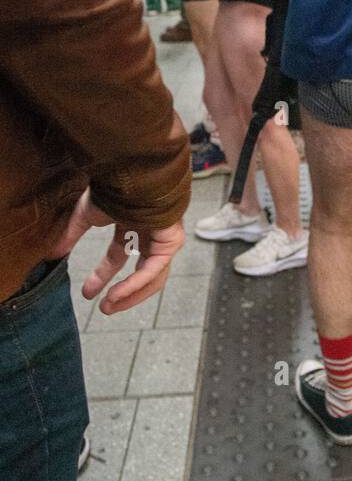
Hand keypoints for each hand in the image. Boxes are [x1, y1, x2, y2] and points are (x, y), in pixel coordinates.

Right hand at [47, 187, 184, 314]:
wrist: (135, 172)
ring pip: (152, 277)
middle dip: (122, 293)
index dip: (103, 276)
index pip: (118, 256)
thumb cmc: (115, 187)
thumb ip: (71, 235)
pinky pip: (154, 271)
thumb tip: (51, 255)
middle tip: (104, 308)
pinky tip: (117, 295)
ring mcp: (163, 239)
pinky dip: (135, 285)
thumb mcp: (87, 214)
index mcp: (132, 225)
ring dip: (130, 295)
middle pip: (141, 272)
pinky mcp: (171, 242)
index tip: (87, 293)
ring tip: (109, 307)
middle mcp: (150, 234)